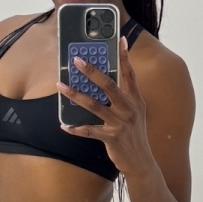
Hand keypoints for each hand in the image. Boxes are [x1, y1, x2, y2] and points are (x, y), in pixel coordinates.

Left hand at [57, 36, 153, 175]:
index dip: (124, 56)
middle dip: (92, 71)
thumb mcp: (135, 113)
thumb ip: (125, 97)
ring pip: (94, 105)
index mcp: (135, 100)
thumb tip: (104, 82)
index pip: (130, 74)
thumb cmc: (134, 135)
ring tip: (60, 86)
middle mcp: (129, 109)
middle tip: (77, 60)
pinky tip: (64, 126)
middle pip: (109, 85)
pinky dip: (75, 129)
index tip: (120, 39)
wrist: (141, 162)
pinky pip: (89, 131)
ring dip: (75, 95)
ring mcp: (120, 123)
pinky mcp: (112, 138)